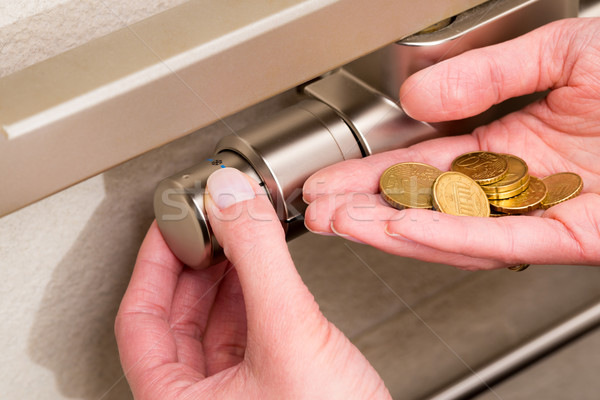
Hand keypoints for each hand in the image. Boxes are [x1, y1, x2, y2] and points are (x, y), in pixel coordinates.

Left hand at [115, 168, 390, 399]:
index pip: (138, 318)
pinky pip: (246, 335)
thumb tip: (231, 200)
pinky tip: (265, 274)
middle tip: (209, 224)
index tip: (170, 224)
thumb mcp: (289, 337)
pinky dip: (253, 298)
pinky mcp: (269, 392)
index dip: (153, 262)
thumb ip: (258, 261)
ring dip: (225, 278)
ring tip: (238, 239)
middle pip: (174, 319)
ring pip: (212, 327)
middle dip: (194, 265)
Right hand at [303, 18, 599, 269]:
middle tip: (315, 211)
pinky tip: (401, 231)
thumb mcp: (562, 50)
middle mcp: (518, 183)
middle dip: (365, 208)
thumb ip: (486, 75)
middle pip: (426, 203)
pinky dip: (448, 236)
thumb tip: (420, 101)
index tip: (332, 176)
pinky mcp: (572, 239)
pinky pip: (501, 240)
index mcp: (513, 141)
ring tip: (340, 224)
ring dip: (391, 228)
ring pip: (452, 230)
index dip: (373, 171)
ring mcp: (541, 213)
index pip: (425, 162)